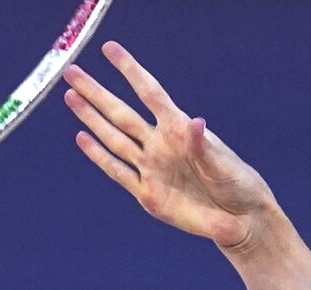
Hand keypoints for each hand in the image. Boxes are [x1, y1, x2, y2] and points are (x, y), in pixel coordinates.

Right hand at [64, 42, 276, 248]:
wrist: (240, 220)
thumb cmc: (238, 185)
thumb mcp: (224, 166)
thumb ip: (203, 146)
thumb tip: (195, 122)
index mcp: (180, 130)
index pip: (150, 93)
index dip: (130, 70)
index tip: (110, 49)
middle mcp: (161, 145)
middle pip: (122, 114)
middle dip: (97, 93)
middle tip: (71, 71)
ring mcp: (152, 168)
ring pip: (114, 139)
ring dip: (92, 119)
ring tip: (70, 96)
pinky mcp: (148, 195)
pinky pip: (118, 172)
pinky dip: (100, 156)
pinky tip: (83, 138)